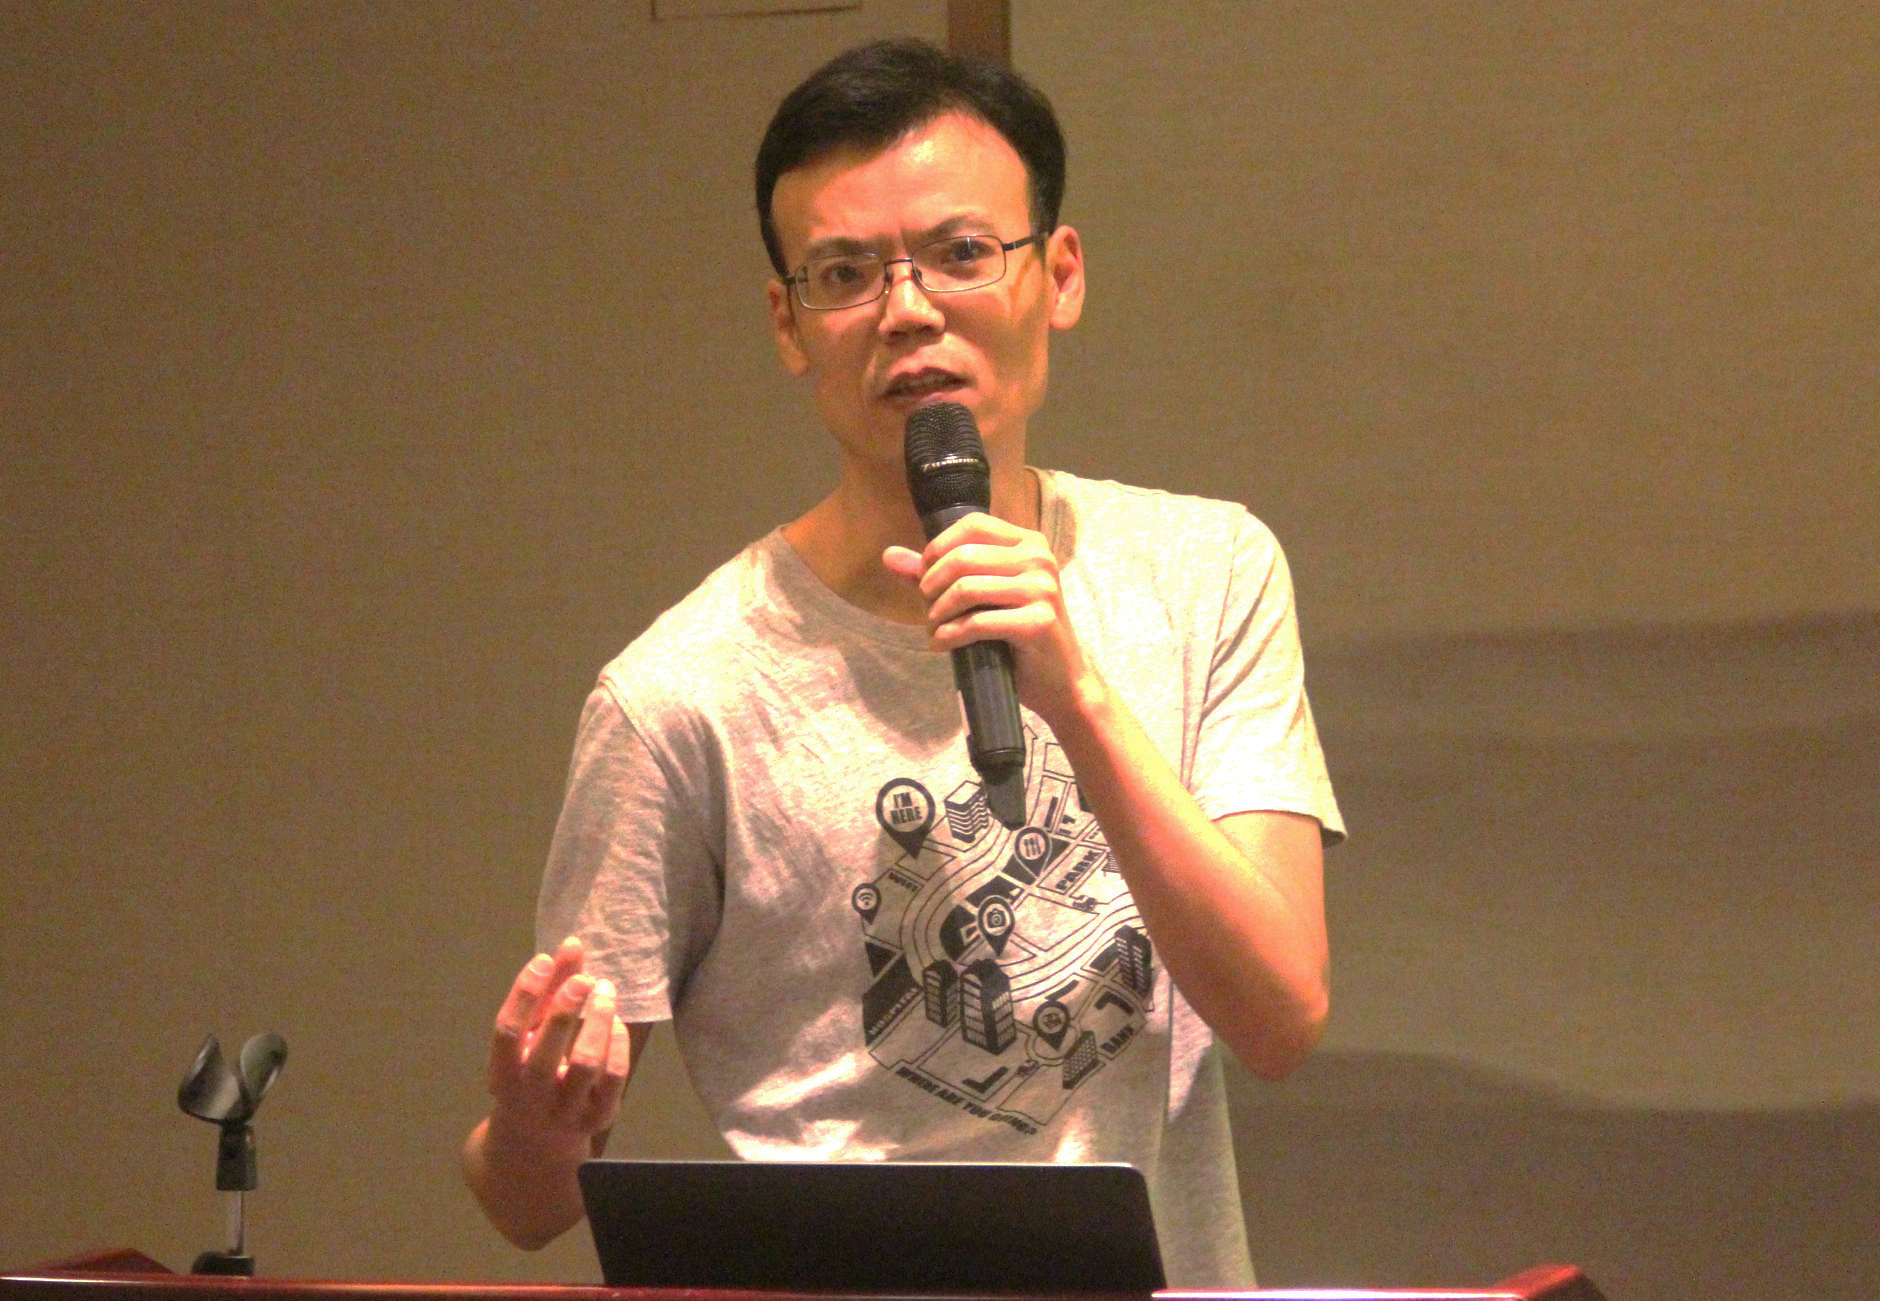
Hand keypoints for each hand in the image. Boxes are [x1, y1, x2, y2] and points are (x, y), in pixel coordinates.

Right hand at [485, 936, 630, 1151]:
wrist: (538, 1138)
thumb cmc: (531, 1070)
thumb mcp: (529, 1035)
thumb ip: (549, 991)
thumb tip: (571, 944)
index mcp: (501, 1074)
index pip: (506, 1032)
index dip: (525, 992)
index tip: (545, 959)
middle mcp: (528, 1097)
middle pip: (545, 1052)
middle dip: (565, 1008)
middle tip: (584, 978)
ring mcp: (564, 1111)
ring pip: (585, 1064)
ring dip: (599, 1021)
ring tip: (605, 990)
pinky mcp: (598, 1117)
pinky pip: (614, 1077)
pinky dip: (618, 1044)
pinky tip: (617, 1023)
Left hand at [883, 512, 1097, 727]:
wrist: (1061, 682)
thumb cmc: (1018, 637)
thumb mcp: (981, 598)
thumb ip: (937, 574)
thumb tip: (888, 555)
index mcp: (1029, 543)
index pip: (972, 525)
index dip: (938, 549)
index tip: (926, 579)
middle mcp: (1039, 559)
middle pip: (963, 557)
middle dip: (932, 586)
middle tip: (928, 611)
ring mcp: (1042, 589)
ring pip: (966, 588)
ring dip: (937, 614)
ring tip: (934, 629)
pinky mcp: (1038, 622)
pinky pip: (977, 622)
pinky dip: (949, 636)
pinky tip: (942, 645)